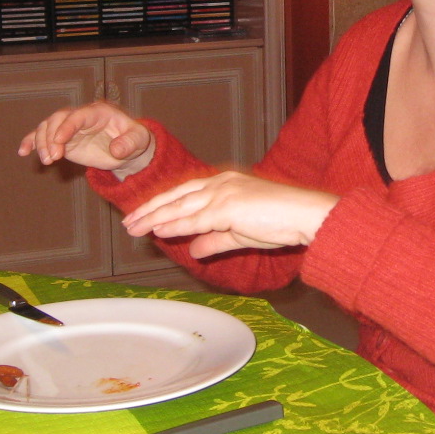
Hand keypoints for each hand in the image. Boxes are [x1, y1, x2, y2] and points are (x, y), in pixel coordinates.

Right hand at [17, 101, 154, 177]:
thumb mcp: (138, 141)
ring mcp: (68, 127)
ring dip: (42, 143)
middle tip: (53, 158)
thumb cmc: (134, 140)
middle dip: (51, 137)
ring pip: (47, 127)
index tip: (59, 142)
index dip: (67, 126)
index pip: (78, 115)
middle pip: (57, 119)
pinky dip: (31, 141)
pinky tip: (23, 151)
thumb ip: (129, 143)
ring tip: (47, 161)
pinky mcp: (61, 139)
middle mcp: (80, 116)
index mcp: (98, 112)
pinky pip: (42, 136)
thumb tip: (116, 150)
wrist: (127, 147)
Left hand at [121, 170, 337, 258]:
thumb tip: (194, 250)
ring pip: (180, 207)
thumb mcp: (241, 234)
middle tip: (130, 222)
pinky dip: (175, 225)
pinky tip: (158, 231)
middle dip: (151, 209)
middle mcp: (221, 183)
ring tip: (135, 228)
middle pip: (177, 196)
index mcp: (226, 183)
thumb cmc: (281, 221)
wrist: (305, 215)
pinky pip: (195, 219)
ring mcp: (224, 193)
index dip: (163, 204)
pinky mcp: (228, 207)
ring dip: (155, 217)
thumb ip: (216, 240)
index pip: (186, 192)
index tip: (145, 215)